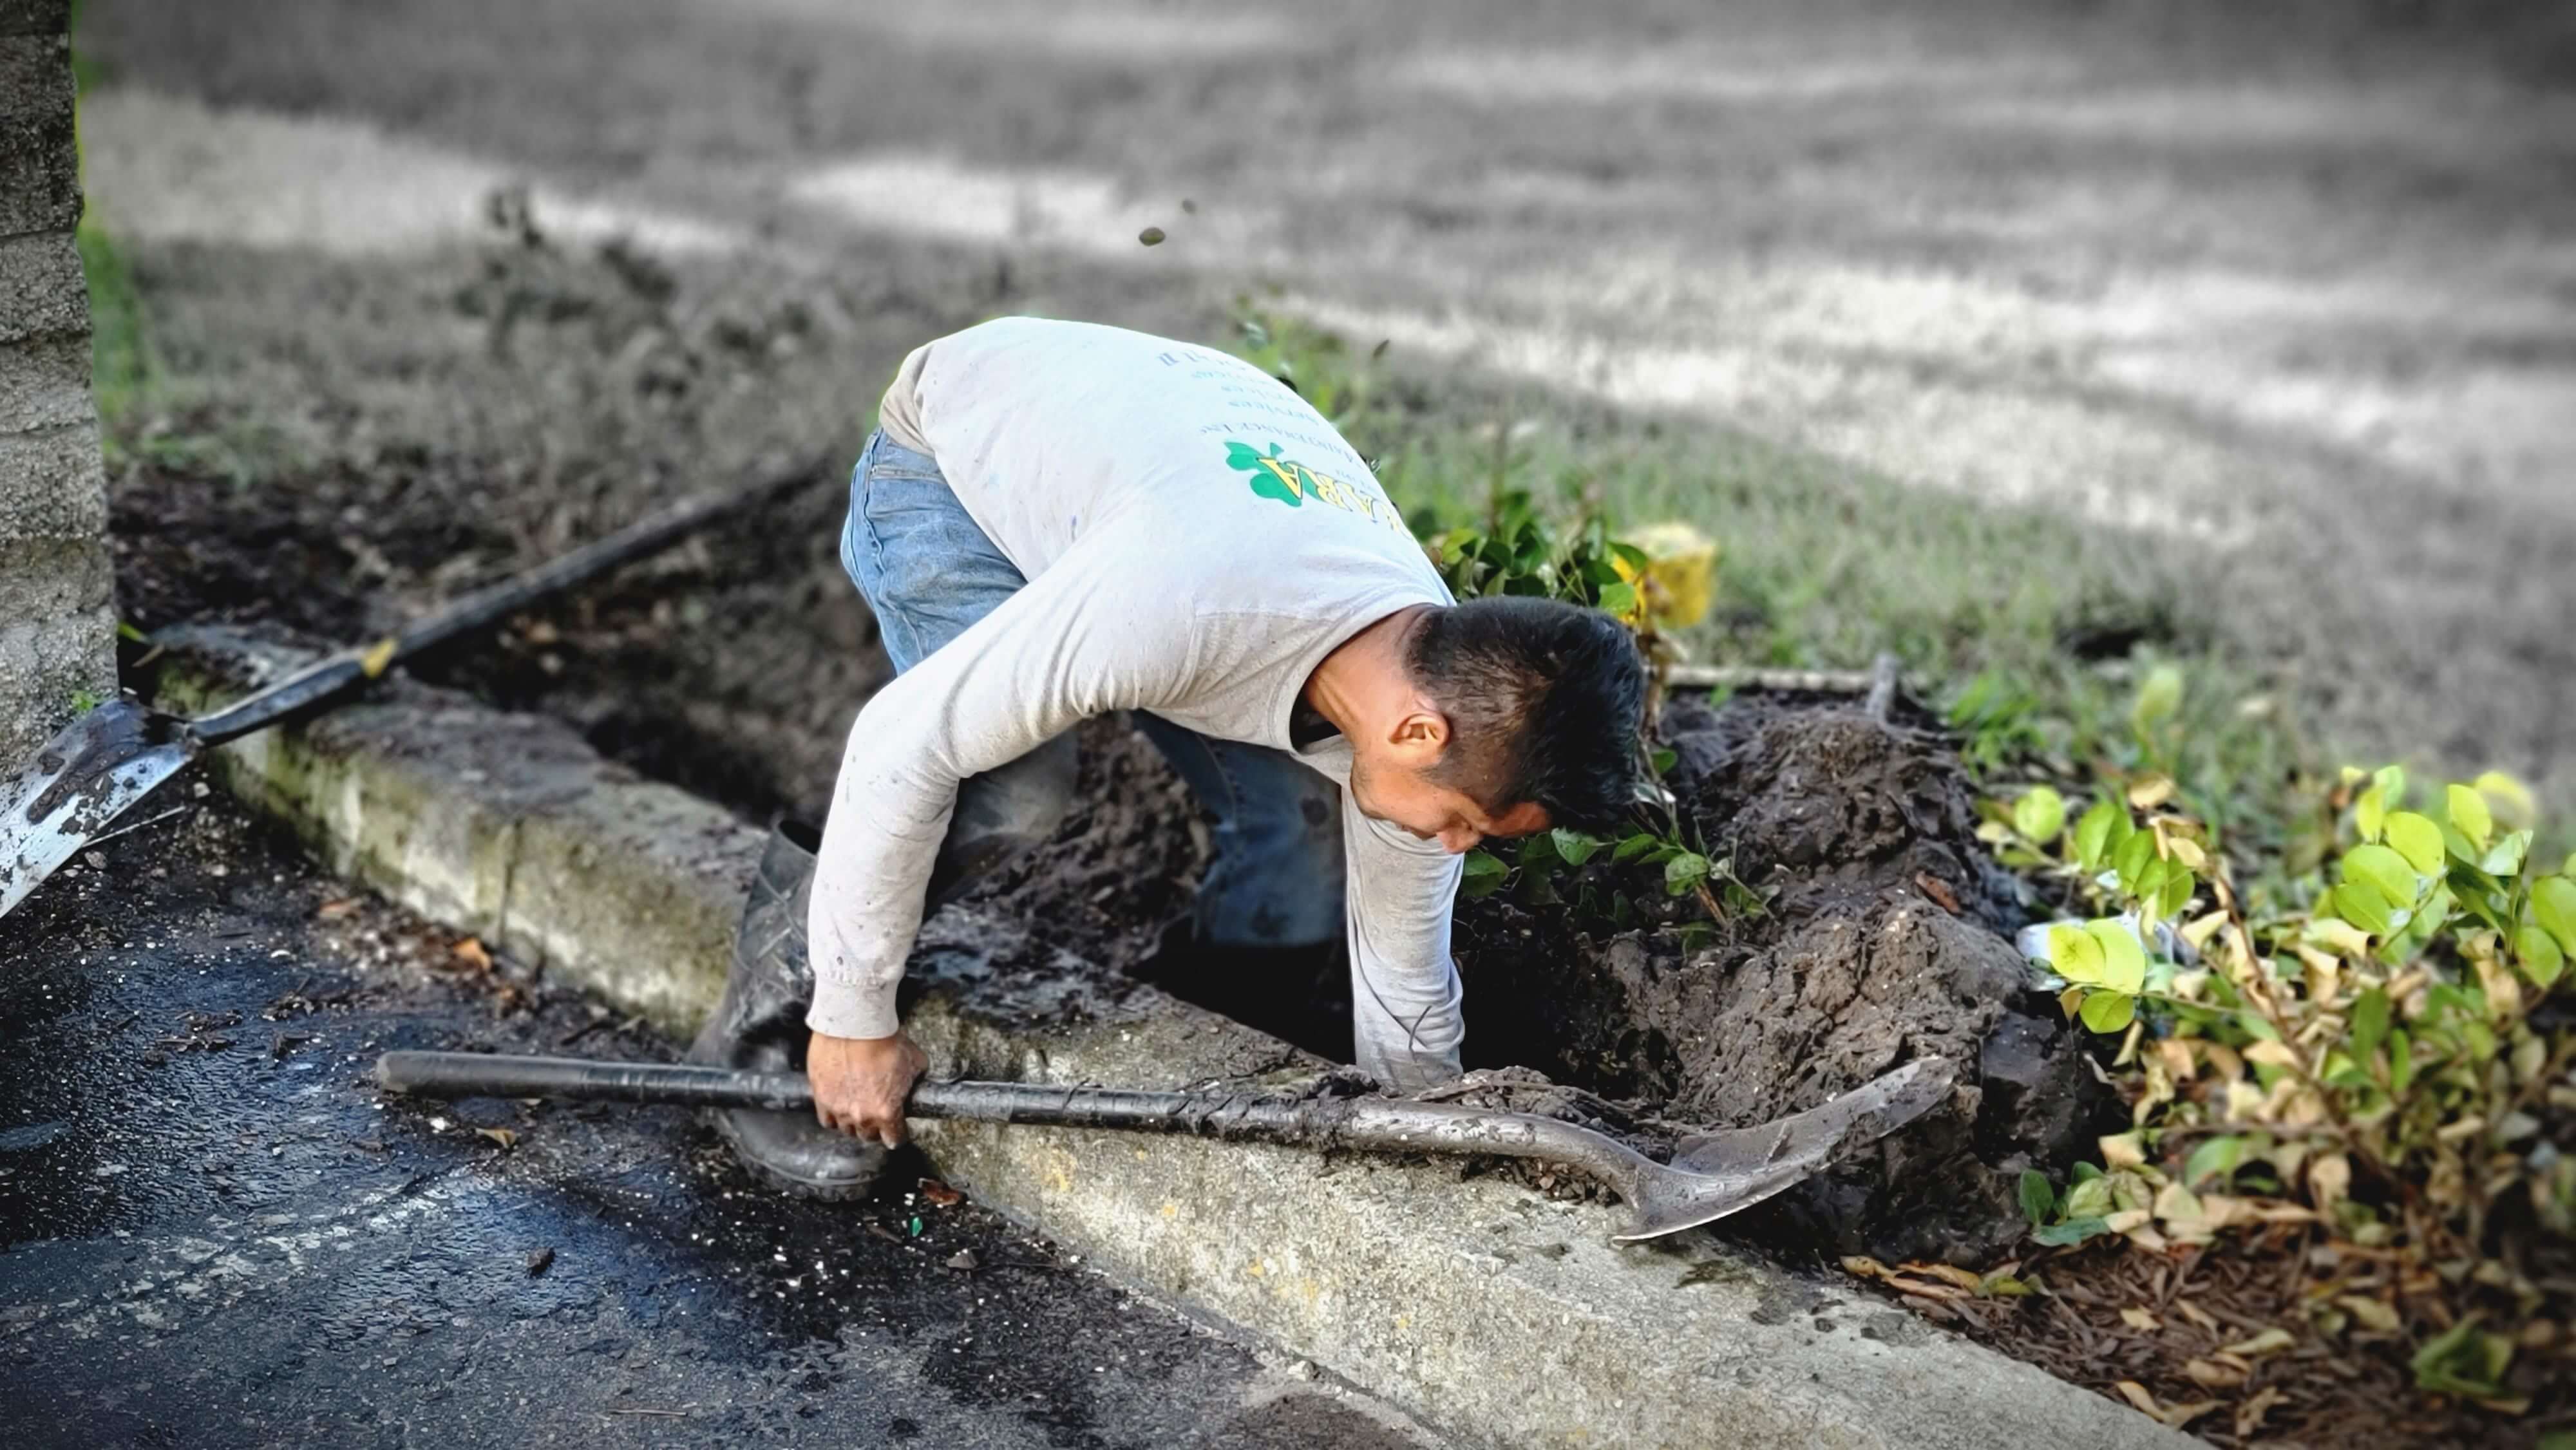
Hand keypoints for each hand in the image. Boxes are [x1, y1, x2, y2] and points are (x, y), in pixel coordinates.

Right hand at [808, 1030, 927, 1148]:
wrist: (856, 1026)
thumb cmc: (886, 1041)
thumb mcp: (916, 1064)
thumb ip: (915, 1082)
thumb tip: (916, 1083)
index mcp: (887, 1113)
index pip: (894, 1140)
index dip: (899, 1134)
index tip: (898, 1129)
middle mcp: (862, 1116)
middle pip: (869, 1136)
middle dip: (877, 1128)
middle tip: (879, 1115)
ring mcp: (839, 1109)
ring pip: (847, 1129)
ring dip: (854, 1123)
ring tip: (859, 1108)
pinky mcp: (821, 1097)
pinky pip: (827, 1119)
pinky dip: (834, 1116)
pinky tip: (840, 1107)